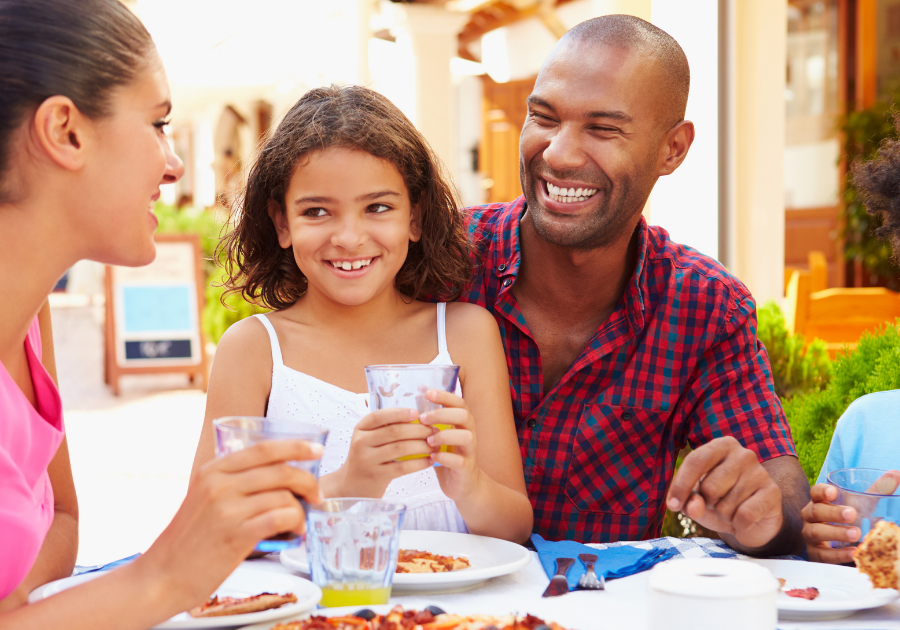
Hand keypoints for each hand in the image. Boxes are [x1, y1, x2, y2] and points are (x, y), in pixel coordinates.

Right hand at [140, 439, 322, 611]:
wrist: (161, 576)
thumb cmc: (187, 541)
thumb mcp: (203, 498)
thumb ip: (232, 483)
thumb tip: (277, 477)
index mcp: (212, 471)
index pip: (263, 449)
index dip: (295, 446)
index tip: (316, 450)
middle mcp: (220, 485)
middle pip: (280, 470)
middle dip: (308, 481)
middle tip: (316, 495)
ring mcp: (227, 509)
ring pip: (284, 496)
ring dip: (301, 509)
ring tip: (299, 522)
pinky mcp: (236, 535)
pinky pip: (281, 518)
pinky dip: (296, 523)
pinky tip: (295, 532)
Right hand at [326, 408, 433, 497]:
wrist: (351, 485)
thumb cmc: (367, 457)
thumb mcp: (369, 439)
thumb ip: (386, 428)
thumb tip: (418, 418)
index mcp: (360, 429)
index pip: (380, 416)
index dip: (400, 413)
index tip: (417, 413)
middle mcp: (361, 442)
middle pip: (394, 431)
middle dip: (418, 430)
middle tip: (434, 431)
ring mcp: (368, 460)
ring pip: (400, 448)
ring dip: (421, 446)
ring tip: (434, 446)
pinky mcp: (377, 476)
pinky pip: (402, 467)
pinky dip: (419, 463)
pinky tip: (429, 461)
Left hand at [419, 389, 481, 500]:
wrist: (463, 484)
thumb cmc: (448, 455)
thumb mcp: (440, 434)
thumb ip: (431, 419)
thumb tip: (415, 395)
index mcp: (462, 423)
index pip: (459, 403)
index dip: (445, 396)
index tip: (428, 393)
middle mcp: (469, 433)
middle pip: (464, 415)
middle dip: (442, 414)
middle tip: (422, 419)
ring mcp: (470, 451)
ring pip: (466, 436)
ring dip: (445, 436)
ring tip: (428, 440)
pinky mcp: (466, 468)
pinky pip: (459, 460)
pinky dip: (445, 457)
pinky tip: (432, 457)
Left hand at [666, 437, 782, 549]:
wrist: (752, 522)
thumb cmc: (718, 503)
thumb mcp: (697, 501)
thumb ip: (689, 502)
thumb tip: (693, 506)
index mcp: (721, 446)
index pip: (695, 461)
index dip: (680, 485)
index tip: (672, 506)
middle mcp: (743, 454)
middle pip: (710, 486)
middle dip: (708, 503)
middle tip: (718, 503)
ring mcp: (760, 472)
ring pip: (726, 504)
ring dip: (724, 514)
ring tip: (732, 509)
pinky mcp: (773, 493)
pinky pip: (744, 516)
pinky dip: (739, 524)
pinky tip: (745, 518)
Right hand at [802, 471, 899, 563]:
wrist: (843, 544)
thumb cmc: (851, 519)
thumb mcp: (863, 504)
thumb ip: (878, 490)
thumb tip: (896, 474)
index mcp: (820, 501)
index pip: (815, 492)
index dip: (822, 492)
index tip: (834, 492)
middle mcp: (811, 516)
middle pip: (815, 512)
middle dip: (833, 513)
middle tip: (853, 514)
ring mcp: (810, 535)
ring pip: (816, 532)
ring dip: (835, 533)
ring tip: (856, 534)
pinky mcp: (815, 553)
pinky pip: (823, 554)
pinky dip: (837, 554)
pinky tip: (852, 552)